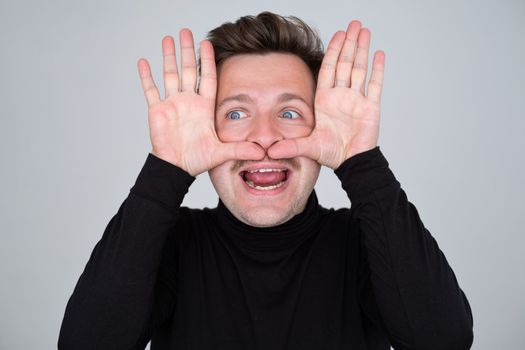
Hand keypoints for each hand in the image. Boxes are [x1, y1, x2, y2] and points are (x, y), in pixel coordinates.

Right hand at [137, 29, 264, 175]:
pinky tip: (143, 62)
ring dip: (168, 57)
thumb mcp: (222, 153)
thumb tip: (262, 153)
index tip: (208, 43)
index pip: (207, 77)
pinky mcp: (157, 111)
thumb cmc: (197, 160)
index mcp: (204, 106)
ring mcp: (172, 104)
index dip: (207, 61)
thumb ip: (240, 150)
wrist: (177, 168)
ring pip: (169, 74)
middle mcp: (188, 101)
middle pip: (187, 70)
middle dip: (187, 51)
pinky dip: (146, 77)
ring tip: (168, 39)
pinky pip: (150, 90)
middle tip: (186, 32)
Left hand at [267, 21, 384, 168]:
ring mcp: (357, 100)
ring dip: (362, 50)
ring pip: (360, 69)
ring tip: (365, 31)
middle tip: (354, 24)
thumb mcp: (308, 147)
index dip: (333, 51)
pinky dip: (377, 69)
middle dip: (349, 43)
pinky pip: (375, 84)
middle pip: (346, 63)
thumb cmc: (331, 153)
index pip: (329, 69)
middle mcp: (341, 96)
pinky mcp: (371, 107)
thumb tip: (269, 152)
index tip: (337, 35)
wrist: (350, 163)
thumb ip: (291, 146)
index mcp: (326, 100)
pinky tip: (379, 53)